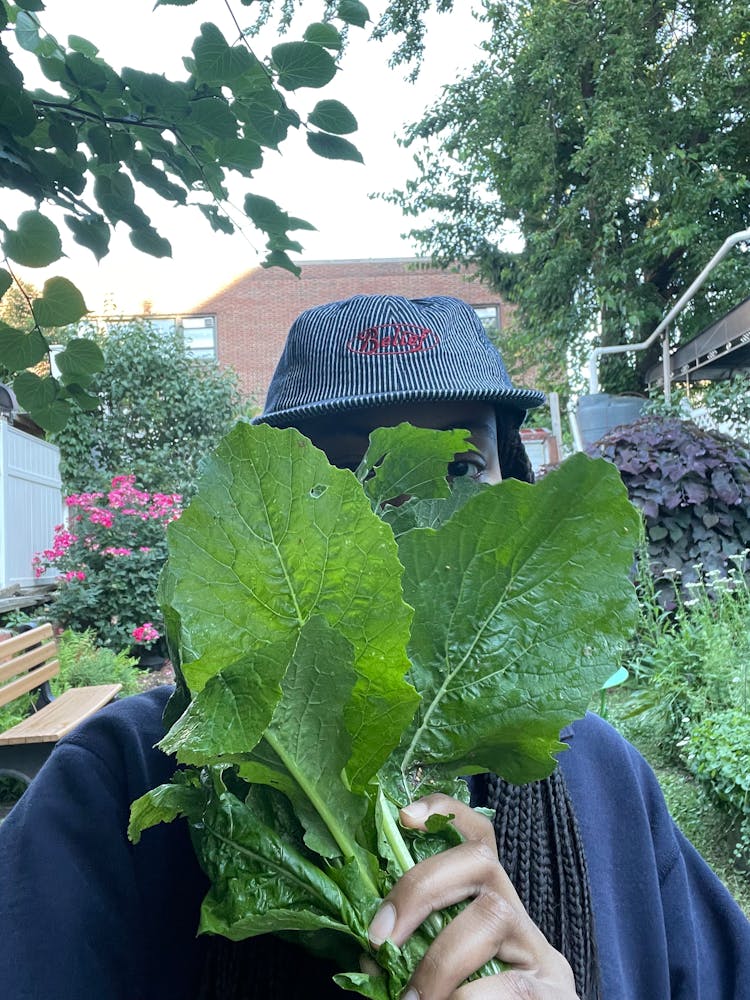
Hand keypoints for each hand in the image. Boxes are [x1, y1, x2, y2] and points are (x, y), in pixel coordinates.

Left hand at [367, 793, 579, 999]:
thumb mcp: (437, 975)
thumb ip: (408, 955)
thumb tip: (372, 953)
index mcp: (488, 905)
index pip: (478, 837)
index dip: (444, 813)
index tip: (405, 817)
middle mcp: (519, 916)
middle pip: (480, 861)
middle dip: (420, 890)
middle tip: (380, 940)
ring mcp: (541, 952)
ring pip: (494, 915)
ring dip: (439, 962)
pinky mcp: (556, 993)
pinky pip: (510, 982)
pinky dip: (468, 999)